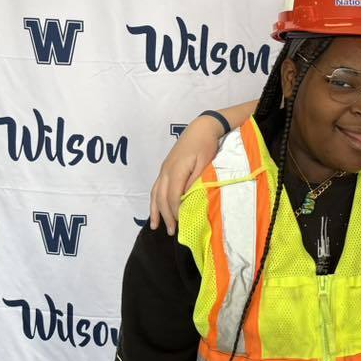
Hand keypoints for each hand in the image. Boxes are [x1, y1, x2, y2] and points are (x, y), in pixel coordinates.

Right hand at [148, 115, 221, 233]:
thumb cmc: (206, 146)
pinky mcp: (165, 169)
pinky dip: (154, 201)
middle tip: (171, 232)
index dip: (176, 211)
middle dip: (166, 216)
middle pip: (162, 198)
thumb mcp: (205, 163)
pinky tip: (155, 210)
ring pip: (155, 194)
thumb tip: (189, 198)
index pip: (174, 196)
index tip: (181, 224)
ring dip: (155, 211)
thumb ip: (196, 181)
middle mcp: (166, 171)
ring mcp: (164, 170)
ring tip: (156, 226)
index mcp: (177, 171)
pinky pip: (156, 188)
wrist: (201, 128)